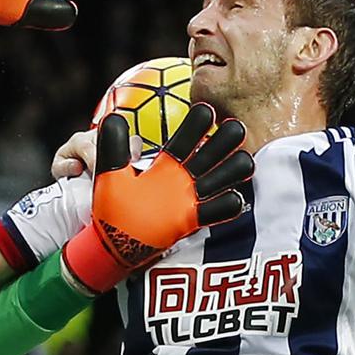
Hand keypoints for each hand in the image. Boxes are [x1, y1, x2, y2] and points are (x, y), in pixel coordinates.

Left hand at [60, 104, 253, 293]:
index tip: (206, 110)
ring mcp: (189, 200)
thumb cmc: (110, 208)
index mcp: (164, 165)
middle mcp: (181, 179)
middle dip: (224, 141)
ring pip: (221, 179)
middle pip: (210, 155)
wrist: (111, 244)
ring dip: (233, 169)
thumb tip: (113, 116)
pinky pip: (217, 211)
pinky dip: (227, 205)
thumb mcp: (111, 173)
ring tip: (243, 160)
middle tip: (235, 129)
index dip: (196, 125)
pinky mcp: (191, 221)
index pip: (184, 139)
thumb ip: (113, 146)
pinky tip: (233, 198)